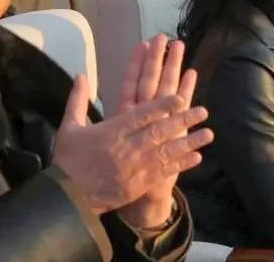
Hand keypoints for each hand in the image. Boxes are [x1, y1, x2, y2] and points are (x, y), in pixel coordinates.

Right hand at [51, 73, 211, 218]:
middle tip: (203, 111)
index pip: (141, 115)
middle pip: (159, 132)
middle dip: (183, 120)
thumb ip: (77, 100)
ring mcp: (134, 168)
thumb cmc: (67, 160)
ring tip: (208, 133)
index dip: (162, 106)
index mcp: (111, 132)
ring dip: (189, 142)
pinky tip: (197, 157)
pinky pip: (163, 172)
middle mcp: (126, 148)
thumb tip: (80, 74)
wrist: (65, 199)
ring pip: (166, 152)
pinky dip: (181, 164)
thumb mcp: (69, 128)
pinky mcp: (138, 186)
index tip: (180, 96)